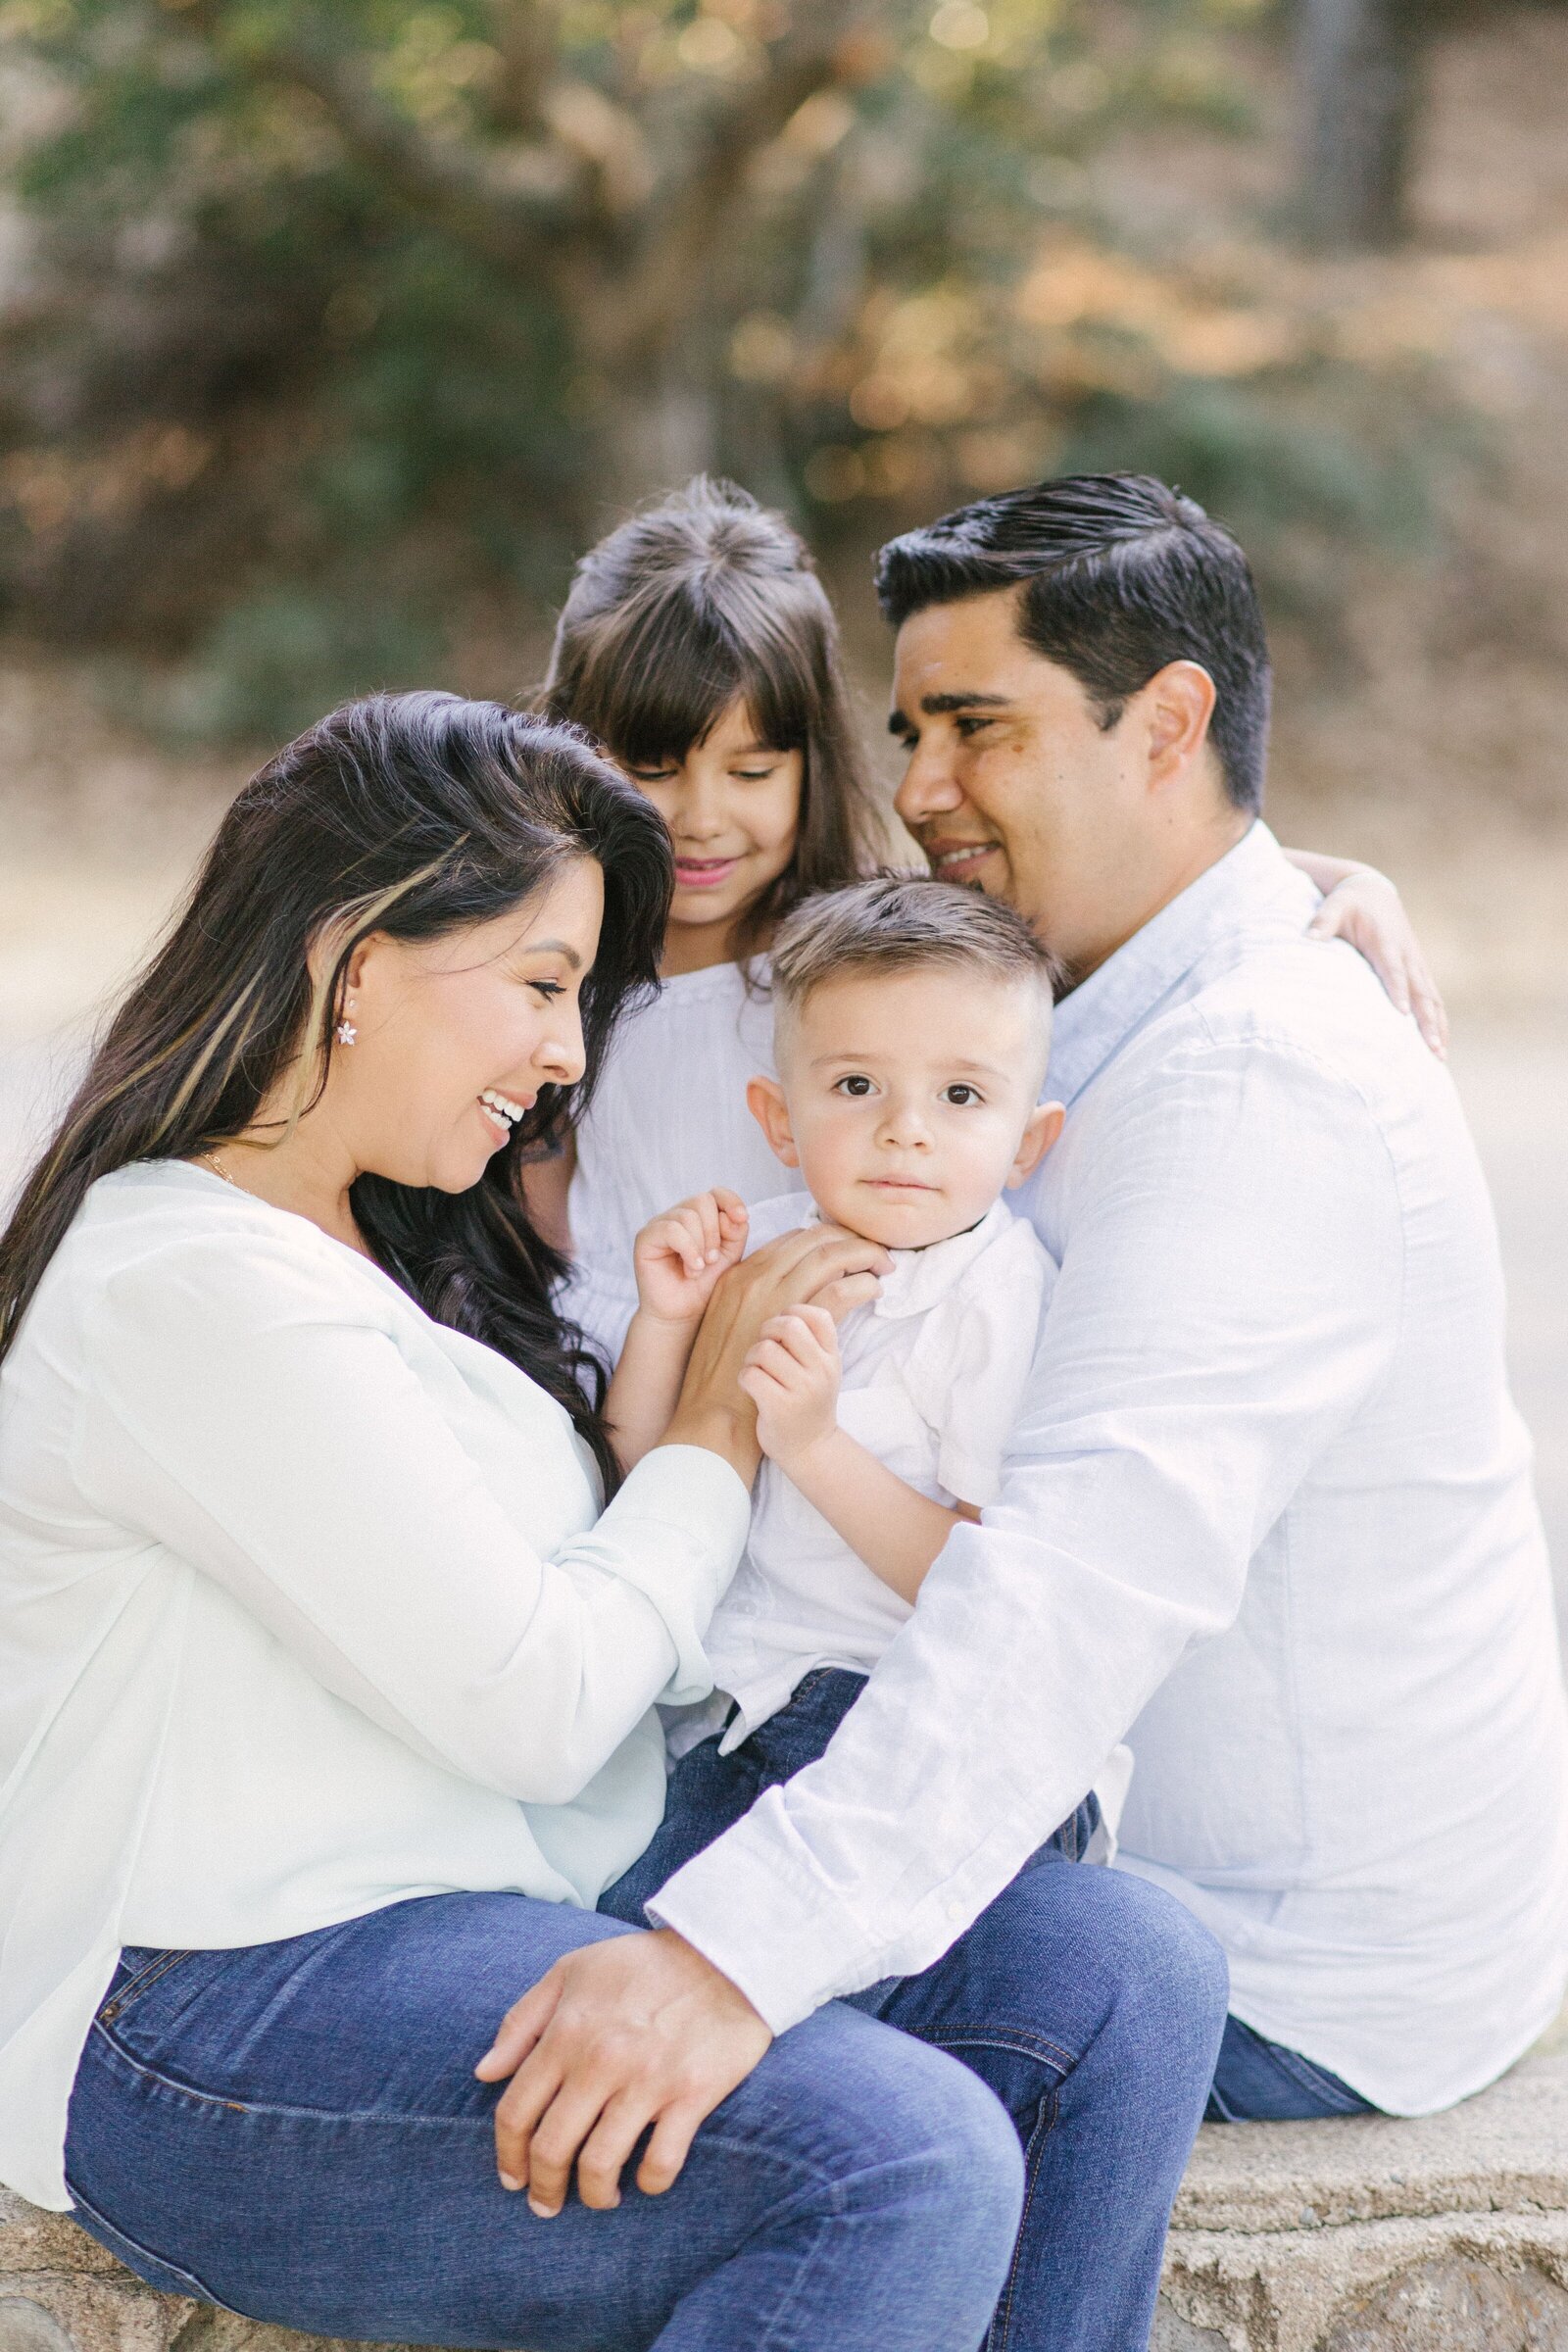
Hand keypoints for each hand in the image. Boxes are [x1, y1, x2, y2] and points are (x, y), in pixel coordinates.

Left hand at [475, 1928, 772, 2215]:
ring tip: (599, 2196)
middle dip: (543, 2187)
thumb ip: (522, 2021)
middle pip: (552, 2148)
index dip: (508, 2155)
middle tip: (547, 2203)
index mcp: (566, 2031)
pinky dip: (649, 2182)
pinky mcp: (691, 2095)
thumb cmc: (642, 1963)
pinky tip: (646, 2178)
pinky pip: (661, 2162)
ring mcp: (647, 2080)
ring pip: (600, 2165)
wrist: (724, 1951)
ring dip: (593, 2194)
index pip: (516, 2111)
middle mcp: (600, 2060)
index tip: (512, 2177)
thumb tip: (485, 2073)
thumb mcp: (571, 1971)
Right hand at [633, 1190, 748, 1325]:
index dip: (731, 1201)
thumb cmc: (704, 1284)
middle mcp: (677, 1215)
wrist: (682, 1313)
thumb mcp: (729, 1255)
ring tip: (699, 1269)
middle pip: (702, 1201)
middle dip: (714, 1232)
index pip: (715, 1193)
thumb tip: (734, 1215)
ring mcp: (660, 1224)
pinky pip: (671, 1230)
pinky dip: (688, 1249)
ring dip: (700, 1245)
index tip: (742, 1218)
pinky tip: (692, 1269)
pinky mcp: (645, 1237)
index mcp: (699, 1216)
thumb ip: (735, 1231)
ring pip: (687, 1216)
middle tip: (712, 1260)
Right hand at [663, 1223, 889, 1481]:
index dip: (826, 1237)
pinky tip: (874, 1289)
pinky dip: (863, 1284)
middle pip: (815, 1238)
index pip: (793, 1238)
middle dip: (851, 1238)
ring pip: (831, 1256)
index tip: (846, 1245)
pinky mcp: (796, 1330)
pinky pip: (840, 1291)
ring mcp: (776, 1301)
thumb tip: (785, 1279)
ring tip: (882, 1265)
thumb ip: (751, 1296)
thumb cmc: (720, 1373)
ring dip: (864, 1254)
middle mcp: (757, 1279)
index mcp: (740, 1274)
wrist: (715, 1413)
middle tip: (874, 1250)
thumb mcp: (726, 1320)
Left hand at [740, 1306, 840, 1467]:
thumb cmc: (808, 1400)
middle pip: (788, 1325)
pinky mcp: (779, 1408)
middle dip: (768, 1330)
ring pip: (764, 1349)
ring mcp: (802, 1390)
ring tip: (758, 1370)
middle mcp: (821, 1371)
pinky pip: (750, 1375)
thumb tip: (792, 1292)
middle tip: (765, 1347)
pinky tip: (752, 1387)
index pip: (816, 1314)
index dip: (792, 1312)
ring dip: (752, 1357)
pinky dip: (744, 1377)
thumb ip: (812, 1337)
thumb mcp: (822, 1366)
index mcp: (831, 1356)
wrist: (809, 1449)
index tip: (783, 1328)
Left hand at [1307, 870, 1447, 1057]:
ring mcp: (1416, 963)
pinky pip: (1433, 998)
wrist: (1372, 890)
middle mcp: (1407, 955)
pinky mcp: (1418, 970)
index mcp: (1386, 942)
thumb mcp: (1335, 906)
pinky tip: (1439, 1044)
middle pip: (1420, 992)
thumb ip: (1323, 921)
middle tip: (1431, 1048)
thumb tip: (1309, 938)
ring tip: (1440, 1056)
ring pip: (1432, 998)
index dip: (1398, 990)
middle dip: (1427, 1021)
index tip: (1401, 1014)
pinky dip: (1438, 1020)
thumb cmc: (1349, 902)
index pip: (1394, 970)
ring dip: (1438, 1026)